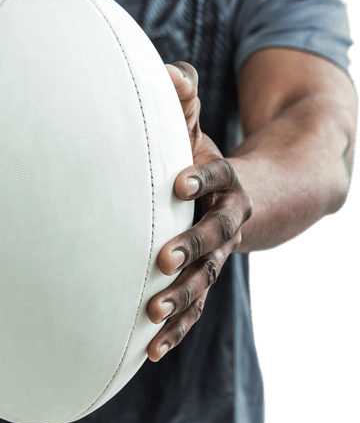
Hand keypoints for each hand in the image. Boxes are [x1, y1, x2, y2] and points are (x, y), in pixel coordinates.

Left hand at [146, 62, 252, 360]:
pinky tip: (151, 350)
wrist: (272, 193)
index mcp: (226, 181)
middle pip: (214, 235)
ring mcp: (221, 253)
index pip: (217, 176)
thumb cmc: (212, 155)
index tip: (179, 180)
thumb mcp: (200, 125)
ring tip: (152, 314)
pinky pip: (194, 304)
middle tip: (161, 259)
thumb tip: (170, 72)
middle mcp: (228, 219)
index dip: (201, 176)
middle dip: (189, 246)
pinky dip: (175, 325)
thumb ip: (183, 96)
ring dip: (180, 296)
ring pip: (205, 278)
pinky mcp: (208, 275)